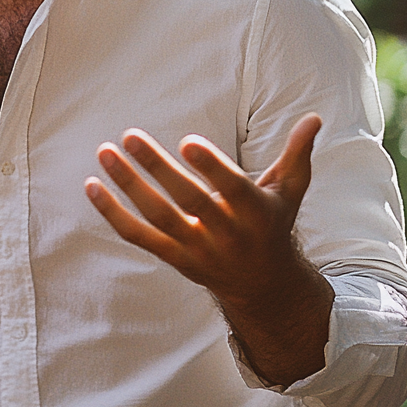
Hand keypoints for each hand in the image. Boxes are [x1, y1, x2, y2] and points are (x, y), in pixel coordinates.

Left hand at [85, 114, 331, 383]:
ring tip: (105, 152)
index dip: (211, 167)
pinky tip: (92, 186)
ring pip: (157, 218)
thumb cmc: (273, 224)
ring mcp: (197, 250)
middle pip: (188, 202)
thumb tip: (314, 118)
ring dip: (127, 186)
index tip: (188, 140)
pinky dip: (113, 214)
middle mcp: (226, 236)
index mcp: (256, 214)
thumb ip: (297, 154)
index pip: (232, 189)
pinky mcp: (175, 259)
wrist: (265, 287)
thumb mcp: (290, 192)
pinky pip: (138, 237)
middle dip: (158, 168)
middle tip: (131, 135)